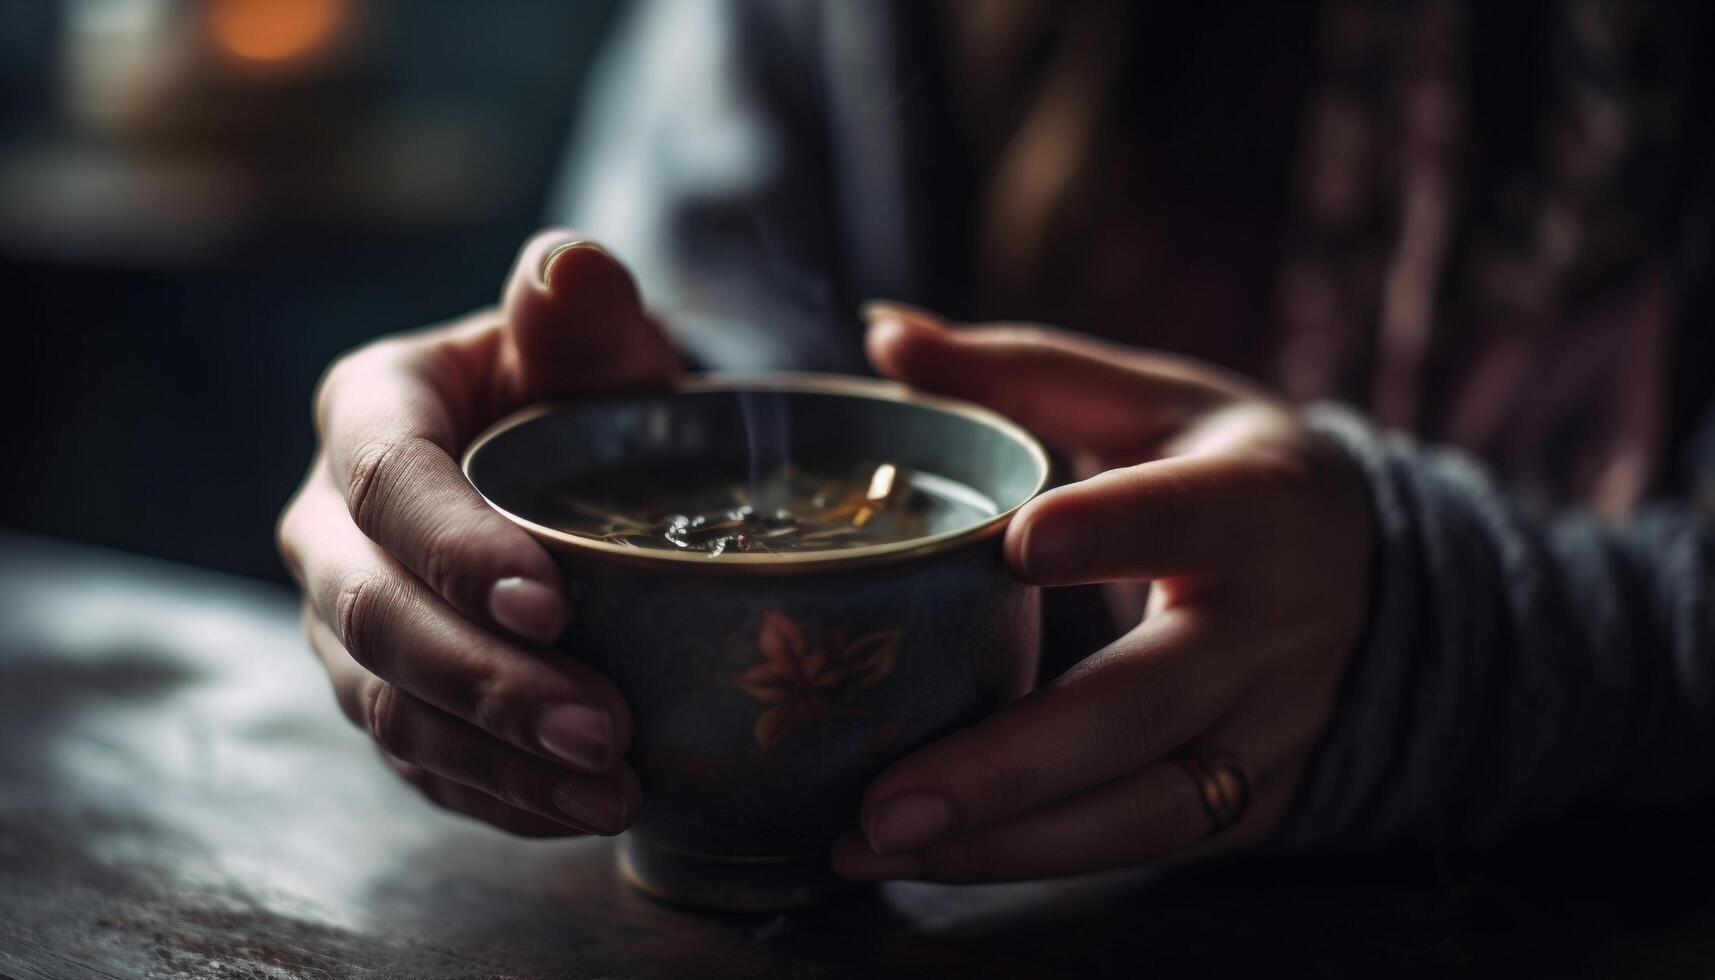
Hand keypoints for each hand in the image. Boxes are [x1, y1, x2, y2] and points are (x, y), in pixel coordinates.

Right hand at [276, 231, 678, 835]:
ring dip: (496, 759)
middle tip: (600, 731)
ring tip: (609, 792)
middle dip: (484, 682)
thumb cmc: (582, 386)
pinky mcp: (384, 691)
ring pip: (388, 704)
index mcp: (371, 412)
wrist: (580, 463)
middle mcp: (332, 522)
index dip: (458, 549)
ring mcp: (348, 617)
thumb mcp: (590, 336)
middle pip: (374, 613)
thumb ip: (578, 306)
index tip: (553, 606)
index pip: (390, 481)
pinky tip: (576, 813)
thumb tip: (570, 267)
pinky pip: (417, 759)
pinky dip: (495, 794)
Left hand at [833, 304, 1371, 880]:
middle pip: (1144, 706)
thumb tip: (882, 327)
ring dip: (1006, 843)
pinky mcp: (1260, 800)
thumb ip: (1020, 369)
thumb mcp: (1151, 400)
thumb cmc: (1231, 468)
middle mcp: (1276, 628)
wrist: (1370, 571)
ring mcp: (1275, 728)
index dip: (1110, 531)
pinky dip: (1036, 857)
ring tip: (872, 849)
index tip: (1019, 547)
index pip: (1185, 514)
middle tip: (884, 801)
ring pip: (1147, 809)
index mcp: (1256, 501)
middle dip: (1010, 763)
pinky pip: (1146, 842)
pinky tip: (932, 859)